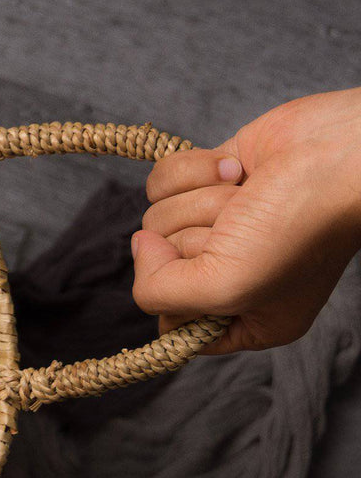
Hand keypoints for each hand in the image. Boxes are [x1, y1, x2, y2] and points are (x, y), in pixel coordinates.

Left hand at [132, 87, 360, 354]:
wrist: (338, 151)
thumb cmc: (296, 227)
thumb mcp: (223, 287)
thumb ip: (158, 291)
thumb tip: (139, 247)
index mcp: (248, 318)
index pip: (172, 325)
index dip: (178, 300)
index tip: (215, 277)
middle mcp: (232, 274)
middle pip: (160, 264)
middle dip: (199, 238)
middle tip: (245, 229)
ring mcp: (222, 223)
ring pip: (158, 219)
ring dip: (201, 202)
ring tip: (248, 198)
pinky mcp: (212, 179)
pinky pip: (161, 182)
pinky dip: (193, 171)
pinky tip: (236, 169)